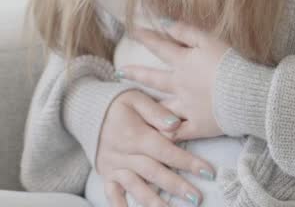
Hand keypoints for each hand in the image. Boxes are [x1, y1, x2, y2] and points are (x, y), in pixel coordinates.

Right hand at [96, 90, 215, 206]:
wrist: (86, 110)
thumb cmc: (118, 104)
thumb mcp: (136, 98)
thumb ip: (156, 111)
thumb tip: (175, 125)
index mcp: (135, 134)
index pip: (165, 150)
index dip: (187, 162)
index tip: (208, 172)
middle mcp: (124, 153)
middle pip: (154, 172)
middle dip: (176, 186)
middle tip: (196, 198)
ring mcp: (115, 166)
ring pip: (136, 187)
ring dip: (154, 202)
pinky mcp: (107, 175)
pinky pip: (112, 194)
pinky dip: (120, 206)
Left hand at [117, 20, 232, 141]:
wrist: (247, 94)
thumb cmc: (231, 64)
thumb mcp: (209, 40)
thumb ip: (186, 31)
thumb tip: (163, 21)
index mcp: (183, 63)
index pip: (159, 47)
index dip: (145, 37)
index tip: (133, 31)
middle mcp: (179, 86)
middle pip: (152, 79)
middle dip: (134, 74)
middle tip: (119, 73)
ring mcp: (186, 108)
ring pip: (161, 108)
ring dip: (148, 107)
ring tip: (135, 108)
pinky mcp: (198, 126)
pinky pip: (178, 132)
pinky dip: (168, 133)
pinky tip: (157, 134)